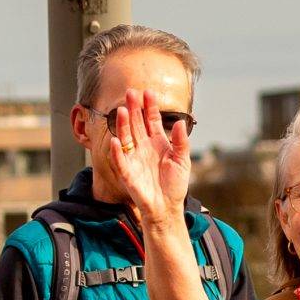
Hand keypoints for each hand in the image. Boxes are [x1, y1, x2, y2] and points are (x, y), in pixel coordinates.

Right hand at [98, 86, 190, 229]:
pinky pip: (120, 159)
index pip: (151, 120)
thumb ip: (181, 142)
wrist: (167, 207)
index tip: (148, 93)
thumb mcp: (183, 160)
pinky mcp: (127, 172)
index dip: (150, 107)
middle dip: (133, 108)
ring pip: (126, 136)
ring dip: (122, 124)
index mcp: (157, 142)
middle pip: (136, 123)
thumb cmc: (175, 185)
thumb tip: (180, 122)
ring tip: (121, 110)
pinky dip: (117, 151)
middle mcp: (144, 147)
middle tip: (131, 93)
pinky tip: (116, 140)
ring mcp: (134, 158)